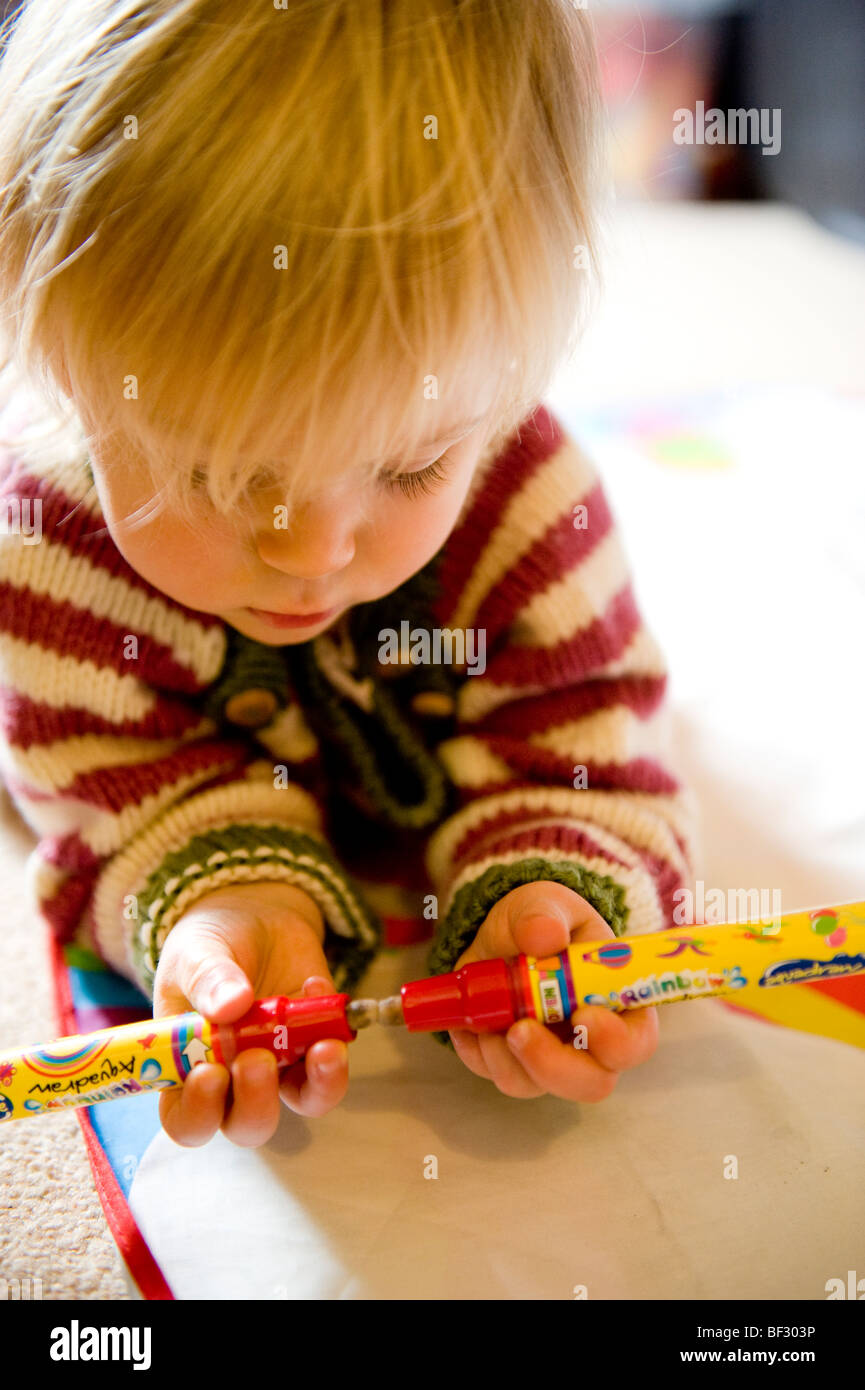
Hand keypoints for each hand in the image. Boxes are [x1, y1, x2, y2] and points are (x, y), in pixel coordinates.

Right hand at [152, 881, 347, 1147]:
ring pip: (303, 1101)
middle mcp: (233, 1080)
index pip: (185, 1120)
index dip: (198, 1112)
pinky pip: (332, 1060)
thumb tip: (231, 1004)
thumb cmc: (208, 945)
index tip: (208, 1074)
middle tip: (256, 1058)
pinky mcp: (315, 1044)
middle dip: (256, 1102)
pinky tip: (315, 985)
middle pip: (247, 1124)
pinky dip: (334, 1035)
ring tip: (323, 1047)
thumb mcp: (195, 953)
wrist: (252, 917)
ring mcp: (280, 1065)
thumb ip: (207, 978)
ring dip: (318, 1084)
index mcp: (186, 1069)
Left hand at [448, 880, 658, 1100]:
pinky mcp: (514, 1064)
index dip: (616, 1041)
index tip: (582, 1015)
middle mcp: (590, 1044)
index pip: (636, 1042)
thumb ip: (546, 913)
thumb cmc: (541, 922)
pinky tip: (469, 1023)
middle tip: (519, 1029)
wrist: (502, 936)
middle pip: (591, 1082)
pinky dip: (478, 1053)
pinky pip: (497, 1074)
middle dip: (552, 1064)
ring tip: (485, 1020)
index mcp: (618, 1005)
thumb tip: (544, 935)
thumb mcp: (546, 903)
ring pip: (537, 1086)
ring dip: (506, 1059)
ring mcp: (552, 1059)